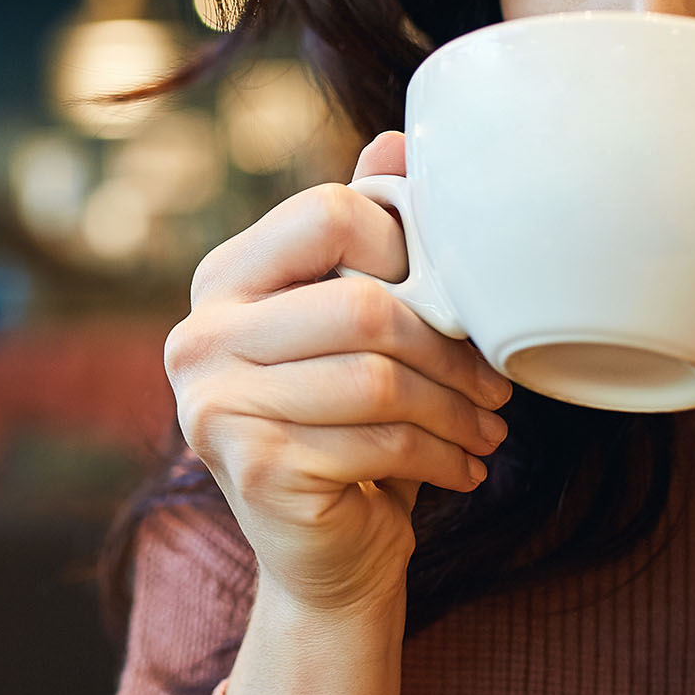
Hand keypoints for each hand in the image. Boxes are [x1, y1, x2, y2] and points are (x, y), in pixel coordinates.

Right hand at [167, 131, 511, 614]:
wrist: (326, 554)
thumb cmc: (351, 429)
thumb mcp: (360, 328)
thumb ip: (366, 237)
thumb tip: (399, 140)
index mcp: (222, 280)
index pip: (328, 217)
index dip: (405, 249)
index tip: (447, 299)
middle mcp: (198, 336)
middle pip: (362, 305)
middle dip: (449, 345)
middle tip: (496, 380)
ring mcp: (213, 405)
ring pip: (378, 379)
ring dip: (456, 407)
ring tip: (490, 426)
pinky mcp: (250, 466)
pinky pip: (376, 440)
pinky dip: (442, 454)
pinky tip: (466, 467)